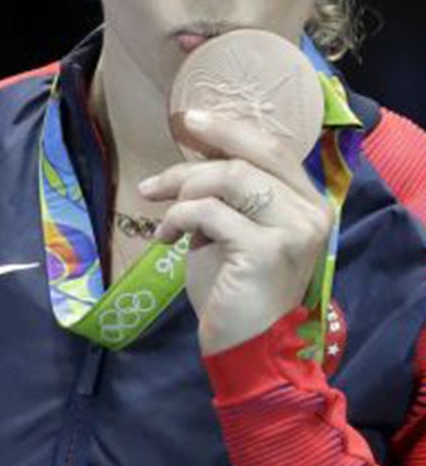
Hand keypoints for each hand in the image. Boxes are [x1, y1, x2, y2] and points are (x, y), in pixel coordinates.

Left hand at [139, 108, 330, 354]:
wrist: (249, 345)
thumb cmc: (235, 288)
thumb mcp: (231, 230)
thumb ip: (227, 195)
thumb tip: (196, 154)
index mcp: (308, 202)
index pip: (272, 148)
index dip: (229, 130)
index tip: (189, 120)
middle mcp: (311, 211)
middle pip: (252, 155)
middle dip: (196, 157)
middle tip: (154, 179)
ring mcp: (294, 229)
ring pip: (231, 177)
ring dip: (183, 188)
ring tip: (160, 214)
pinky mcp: (268, 250)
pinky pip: (210, 212)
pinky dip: (179, 218)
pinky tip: (166, 239)